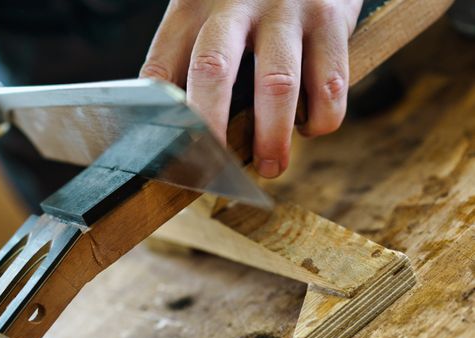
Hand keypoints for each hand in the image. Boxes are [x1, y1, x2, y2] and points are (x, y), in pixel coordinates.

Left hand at [141, 0, 362, 177]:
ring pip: (277, 84)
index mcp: (192, 6)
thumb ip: (189, 58)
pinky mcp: (330, 17)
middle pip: (212, 69)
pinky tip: (308, 125)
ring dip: (273, 137)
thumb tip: (176, 128)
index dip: (160, 118)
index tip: (169, 156)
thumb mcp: (209, 14)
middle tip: (216, 168)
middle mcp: (234, 3)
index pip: (161, 66)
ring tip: (272, 167)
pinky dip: (320, 117)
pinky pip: (328, 83)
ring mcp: (285, 8)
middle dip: (212, 127)